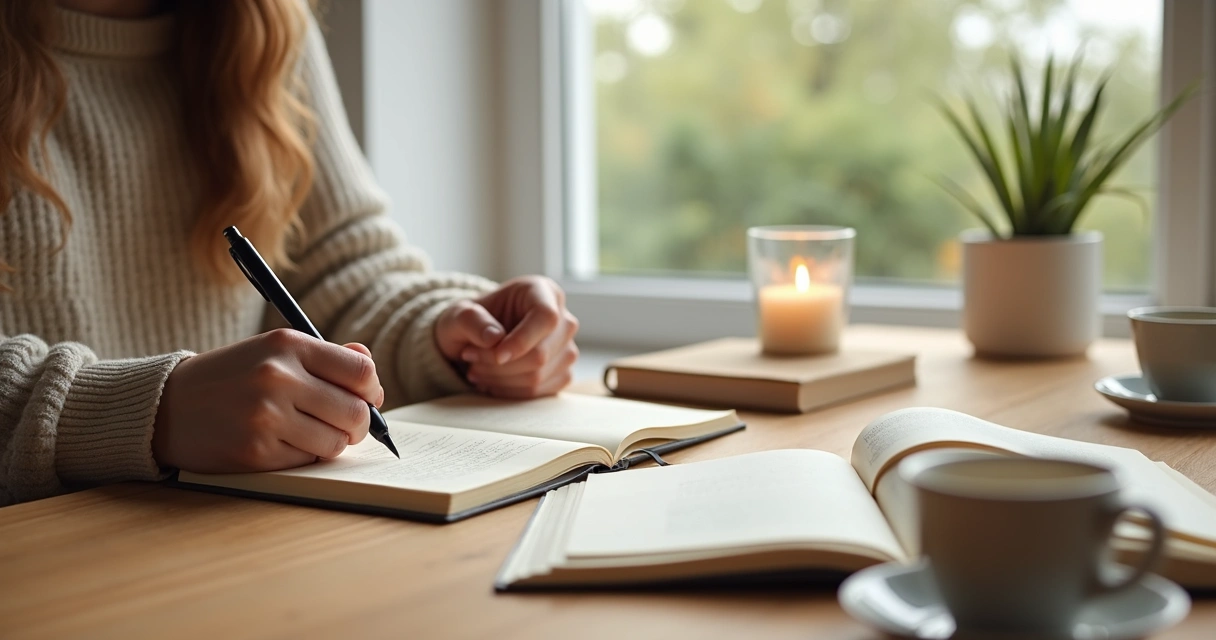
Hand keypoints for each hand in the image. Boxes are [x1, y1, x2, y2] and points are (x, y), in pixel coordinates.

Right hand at [152, 329, 383, 472]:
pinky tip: (281, 443)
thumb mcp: (273, 351)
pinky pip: (307, 461)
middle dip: (358, 425)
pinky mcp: (256, 452)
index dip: (372, 391)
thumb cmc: (232, 377)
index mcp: (288, 345)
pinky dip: (303, 457)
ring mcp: (266, 417)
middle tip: (345, 425)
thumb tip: (369, 370)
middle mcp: (278, 377)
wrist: (166, 406)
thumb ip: (326, 358)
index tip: (367, 399)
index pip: (361, 372)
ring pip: (336, 443)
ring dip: (331, 443)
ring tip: (308, 432)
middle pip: (356, 413)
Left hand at [434, 276, 578, 397]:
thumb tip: (494, 338)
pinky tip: (492, 381)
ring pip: (539, 375)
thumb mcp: (457, 314)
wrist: (475, 341)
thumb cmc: (471, 322)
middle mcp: (562, 319)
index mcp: (542, 292)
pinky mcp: (563, 373)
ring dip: (500, 379)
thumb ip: (470, 320)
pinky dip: (510, 391)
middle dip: (500, 364)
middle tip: (470, 358)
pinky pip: (539, 391)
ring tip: (476, 369)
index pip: (546, 317)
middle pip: (541, 353)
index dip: (522, 340)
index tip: (497, 355)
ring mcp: (567, 348)